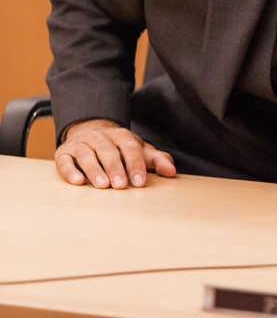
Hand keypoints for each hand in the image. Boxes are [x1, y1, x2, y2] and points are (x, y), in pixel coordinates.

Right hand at [55, 119, 176, 188]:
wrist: (89, 131)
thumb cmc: (119, 148)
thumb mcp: (139, 151)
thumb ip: (156, 160)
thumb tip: (172, 172)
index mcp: (121, 136)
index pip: (130, 147)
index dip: (135, 164)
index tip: (139, 182)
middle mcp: (100, 137)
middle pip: (108, 151)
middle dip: (115, 168)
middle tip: (121, 185)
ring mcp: (81, 144)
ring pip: (87, 155)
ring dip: (95, 170)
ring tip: (102, 185)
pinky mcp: (64, 153)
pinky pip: (65, 161)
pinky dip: (70, 171)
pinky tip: (77, 182)